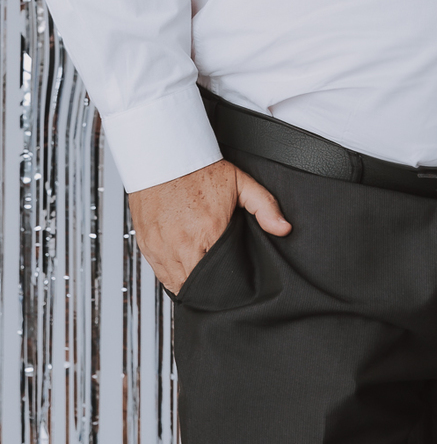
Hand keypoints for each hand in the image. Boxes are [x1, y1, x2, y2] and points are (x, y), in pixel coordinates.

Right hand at [128, 158, 290, 294]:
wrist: (164, 157)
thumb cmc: (199, 170)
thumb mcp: (241, 183)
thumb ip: (265, 207)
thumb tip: (283, 228)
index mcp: (209, 231)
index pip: (219, 275)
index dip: (226, 282)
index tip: (231, 280)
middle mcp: (183, 243)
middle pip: (197, 284)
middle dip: (208, 287)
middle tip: (217, 282)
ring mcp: (162, 246)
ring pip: (176, 283)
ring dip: (189, 284)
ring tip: (200, 278)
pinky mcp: (147, 244)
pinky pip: (159, 274)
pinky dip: (170, 276)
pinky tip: (181, 269)